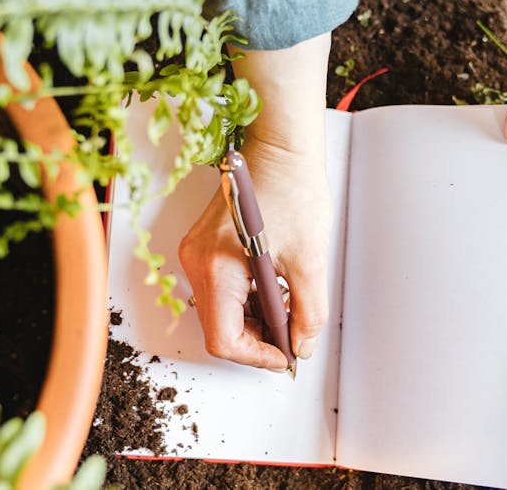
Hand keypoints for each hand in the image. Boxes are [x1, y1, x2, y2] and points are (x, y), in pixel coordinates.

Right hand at [178, 140, 330, 369]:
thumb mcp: (310, 260)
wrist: (282, 150)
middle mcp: (196, 262)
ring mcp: (196, 254)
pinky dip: (246, 300)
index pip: (223, 338)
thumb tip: (301, 345)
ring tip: (288, 309)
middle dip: (256, 339)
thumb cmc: (292, 189)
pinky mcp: (205, 248)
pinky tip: (273, 292)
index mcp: (216, 266)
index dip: (257, 356)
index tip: (285, 356)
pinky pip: (220, 290)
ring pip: (219, 311)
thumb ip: (308, 311)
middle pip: (218, 327)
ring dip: (253, 320)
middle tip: (291, 337)